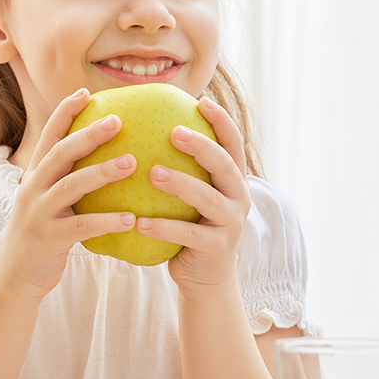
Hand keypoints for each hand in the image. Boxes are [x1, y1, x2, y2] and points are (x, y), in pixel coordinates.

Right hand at [0, 88, 137, 299]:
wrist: (15, 276)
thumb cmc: (42, 236)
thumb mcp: (49, 202)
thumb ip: (68, 181)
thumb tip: (105, 160)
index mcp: (35, 177)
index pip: (49, 137)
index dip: (65, 113)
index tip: (86, 92)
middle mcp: (33, 189)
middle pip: (60, 154)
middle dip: (88, 134)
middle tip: (118, 120)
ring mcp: (39, 213)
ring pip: (71, 185)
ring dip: (102, 171)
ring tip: (131, 162)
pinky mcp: (50, 239)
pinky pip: (82, 227)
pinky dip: (107, 221)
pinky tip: (132, 218)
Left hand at [136, 96, 250, 289]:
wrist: (204, 277)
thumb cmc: (189, 227)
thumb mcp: (190, 197)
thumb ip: (181, 169)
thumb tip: (147, 130)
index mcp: (233, 181)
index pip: (233, 144)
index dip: (222, 121)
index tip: (202, 101)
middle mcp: (238, 198)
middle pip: (225, 165)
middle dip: (201, 146)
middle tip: (173, 132)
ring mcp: (230, 223)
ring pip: (208, 198)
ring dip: (180, 184)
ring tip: (152, 173)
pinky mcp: (215, 248)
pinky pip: (187, 235)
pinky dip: (164, 227)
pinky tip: (140, 222)